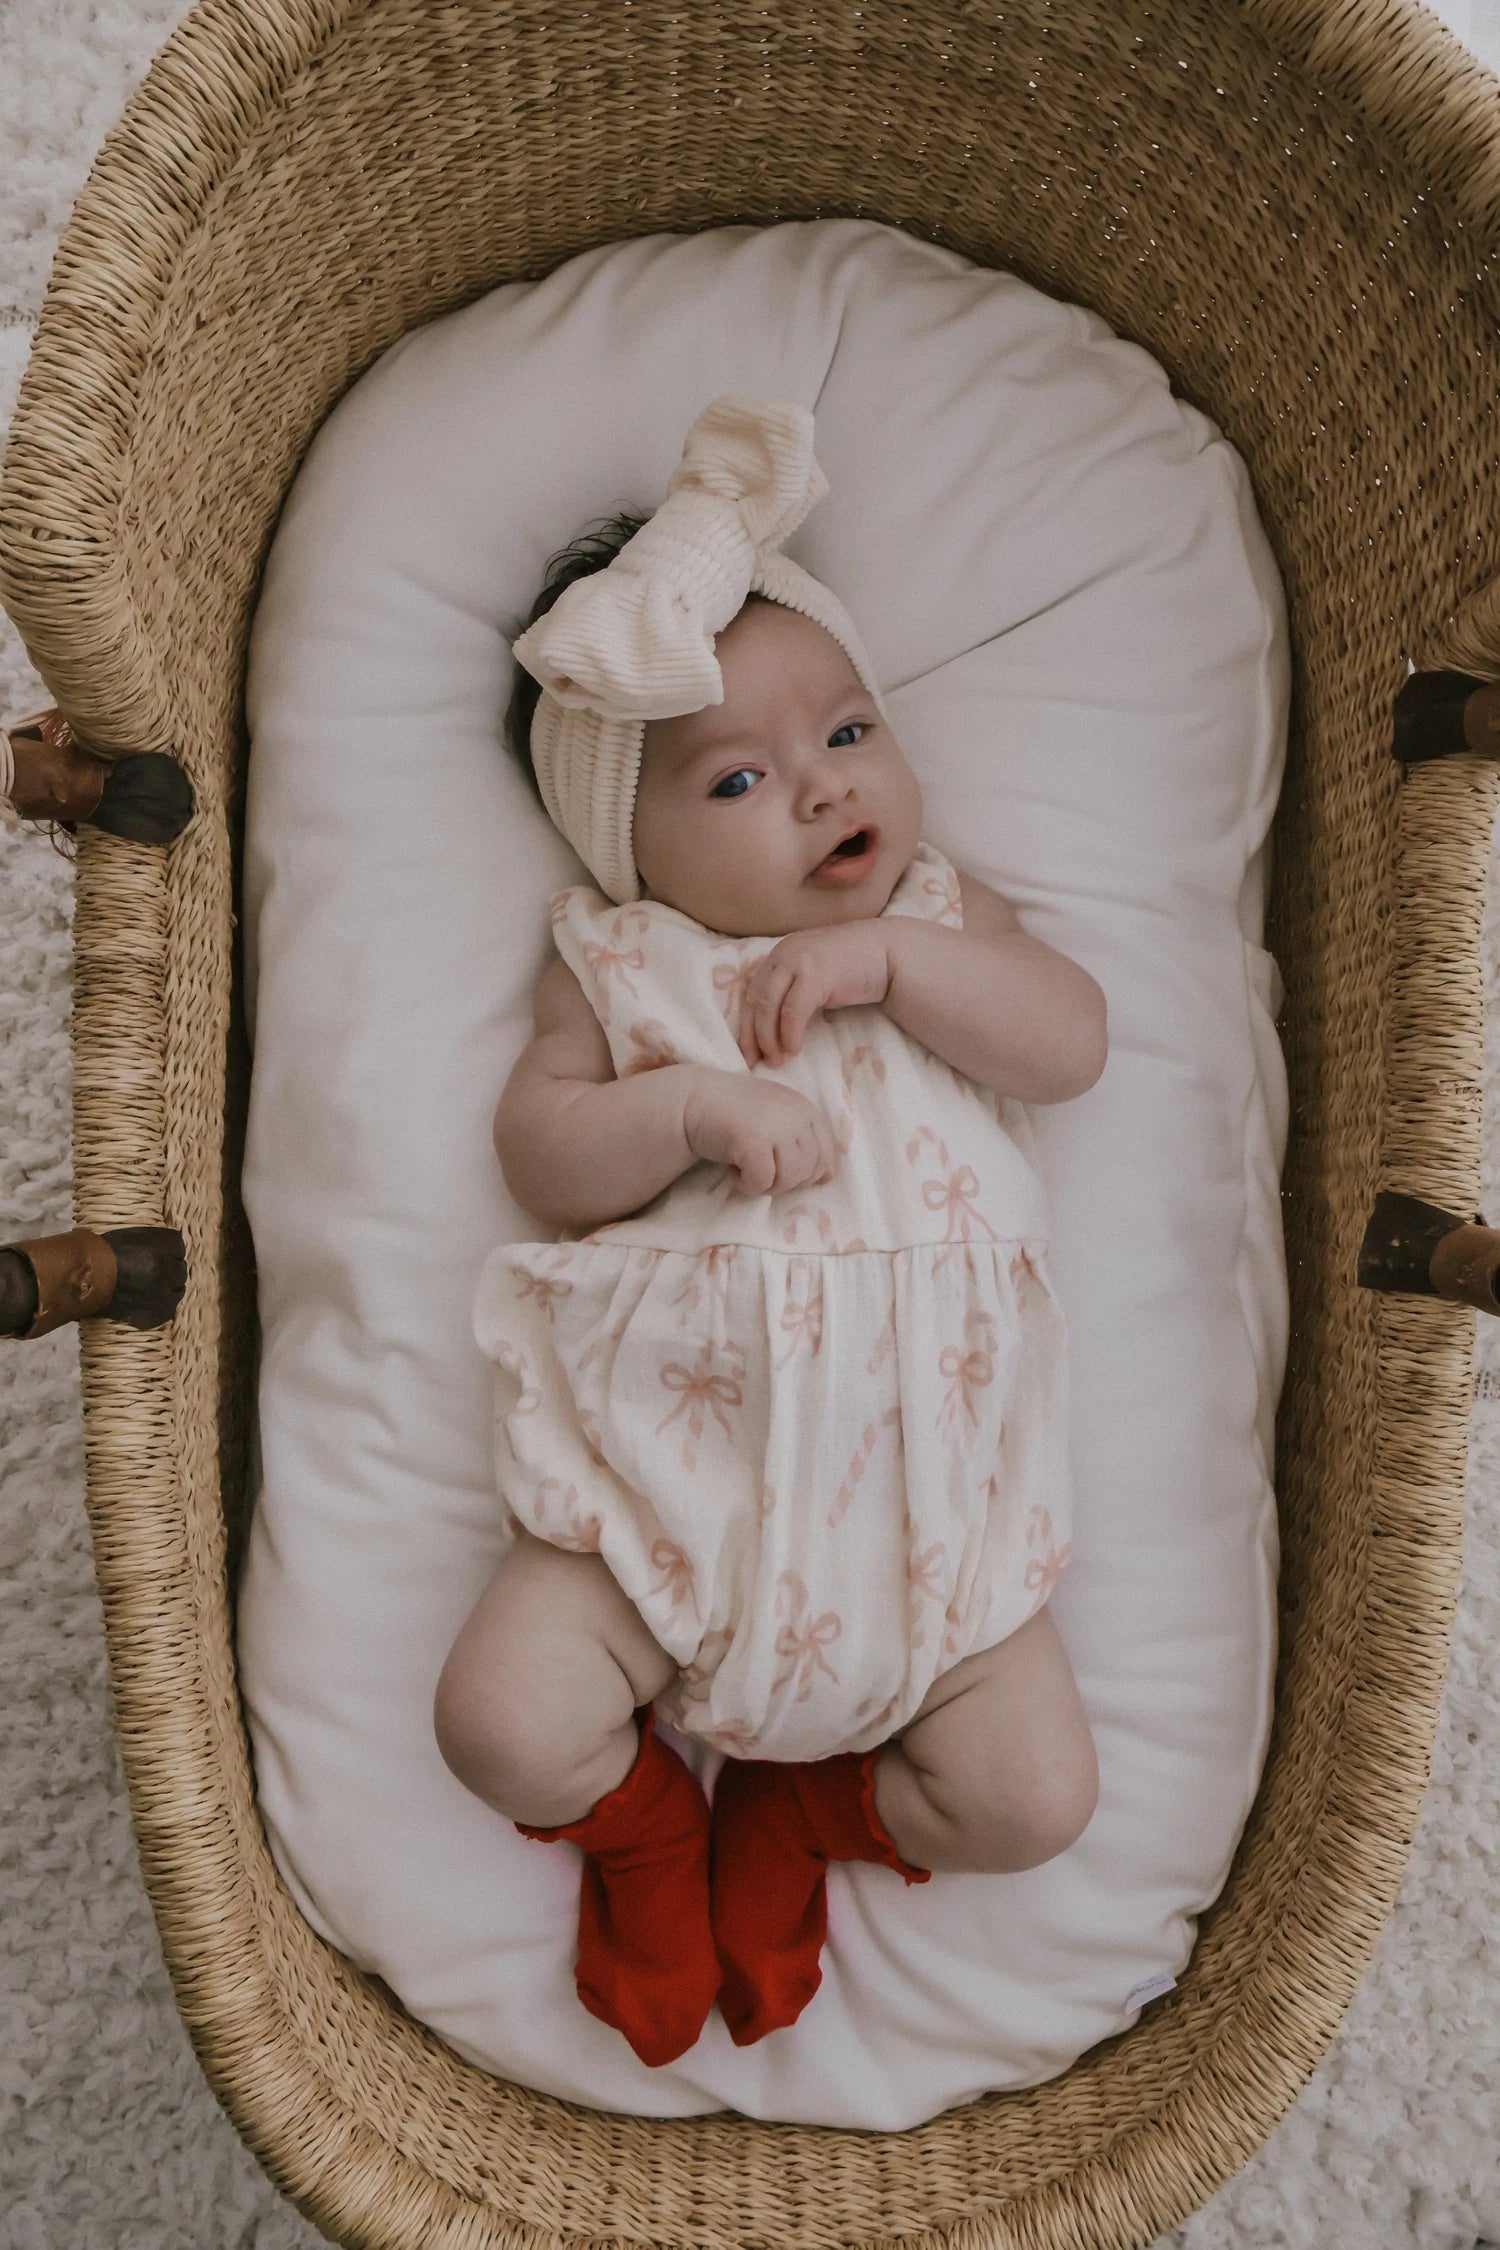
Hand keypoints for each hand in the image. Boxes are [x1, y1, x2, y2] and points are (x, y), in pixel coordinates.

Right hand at [683, 1071, 837, 1197]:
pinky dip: (749, 1187)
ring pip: (790, 1178)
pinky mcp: (752, 1138)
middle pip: (810, 1170)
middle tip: (760, 1175)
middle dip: (786, 1183)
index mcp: (805, 1109)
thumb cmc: (735, 1116)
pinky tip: (734, 1176)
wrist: (693, 1100)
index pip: (826, 1156)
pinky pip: (763, 1181)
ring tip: (748, 1175)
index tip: (779, 1171)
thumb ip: (802, 1143)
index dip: (806, 1174)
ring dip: (768, 1187)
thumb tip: (828, 1178)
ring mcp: (775, 1124)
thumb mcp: (776, 1122)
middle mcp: (796, 1113)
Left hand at [737, 920, 891, 1066]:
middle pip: (756, 999)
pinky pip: (793, 1008)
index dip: (746, 1025)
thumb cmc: (854, 971)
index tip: (747, 1053)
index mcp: (779, 955)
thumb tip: (775, 1034)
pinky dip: (790, 1032)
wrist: (889, 953)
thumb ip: (794, 996)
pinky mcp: (815, 971)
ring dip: (769, 1037)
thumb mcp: (815, 981)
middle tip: (756, 1062)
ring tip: (776, 1060)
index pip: (752, 993)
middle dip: (753, 1035)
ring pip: (769, 1004)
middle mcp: (783, 953)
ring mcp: (798, 959)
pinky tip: (794, 1048)